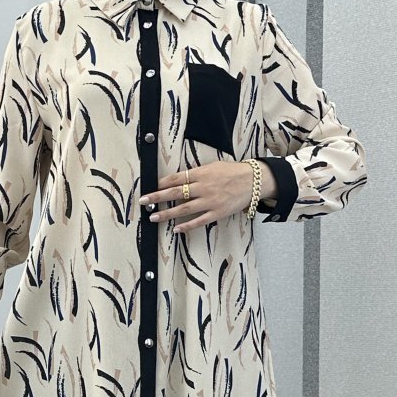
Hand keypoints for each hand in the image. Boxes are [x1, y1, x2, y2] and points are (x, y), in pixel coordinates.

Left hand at [137, 161, 275, 231]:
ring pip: (183, 209)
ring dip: (167, 214)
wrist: (253, 181)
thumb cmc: (232, 172)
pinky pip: (199, 221)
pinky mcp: (217, 213)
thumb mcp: (213, 167)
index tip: (150, 186)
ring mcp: (209, 202)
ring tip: (153, 217)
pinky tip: (176, 229)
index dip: (161, 183)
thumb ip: (196, 174)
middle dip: (157, 197)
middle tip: (143, 201)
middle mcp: (203, 187)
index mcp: (201, 174)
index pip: (176, 179)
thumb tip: (179, 179)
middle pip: (175, 193)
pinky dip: (187, 226)